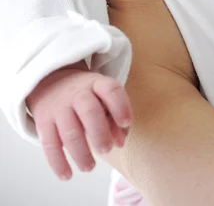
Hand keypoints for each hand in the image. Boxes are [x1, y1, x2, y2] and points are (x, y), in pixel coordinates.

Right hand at [27, 62, 131, 179]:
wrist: (51, 82)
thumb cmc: (87, 96)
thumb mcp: (103, 97)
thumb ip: (115, 118)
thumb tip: (119, 142)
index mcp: (97, 84)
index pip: (110, 90)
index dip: (120, 106)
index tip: (126, 122)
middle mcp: (78, 93)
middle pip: (89, 111)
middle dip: (100, 133)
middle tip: (106, 149)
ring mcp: (59, 107)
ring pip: (70, 131)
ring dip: (81, 153)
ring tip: (89, 167)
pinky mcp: (43, 121)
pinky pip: (50, 144)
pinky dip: (58, 162)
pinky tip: (67, 175)